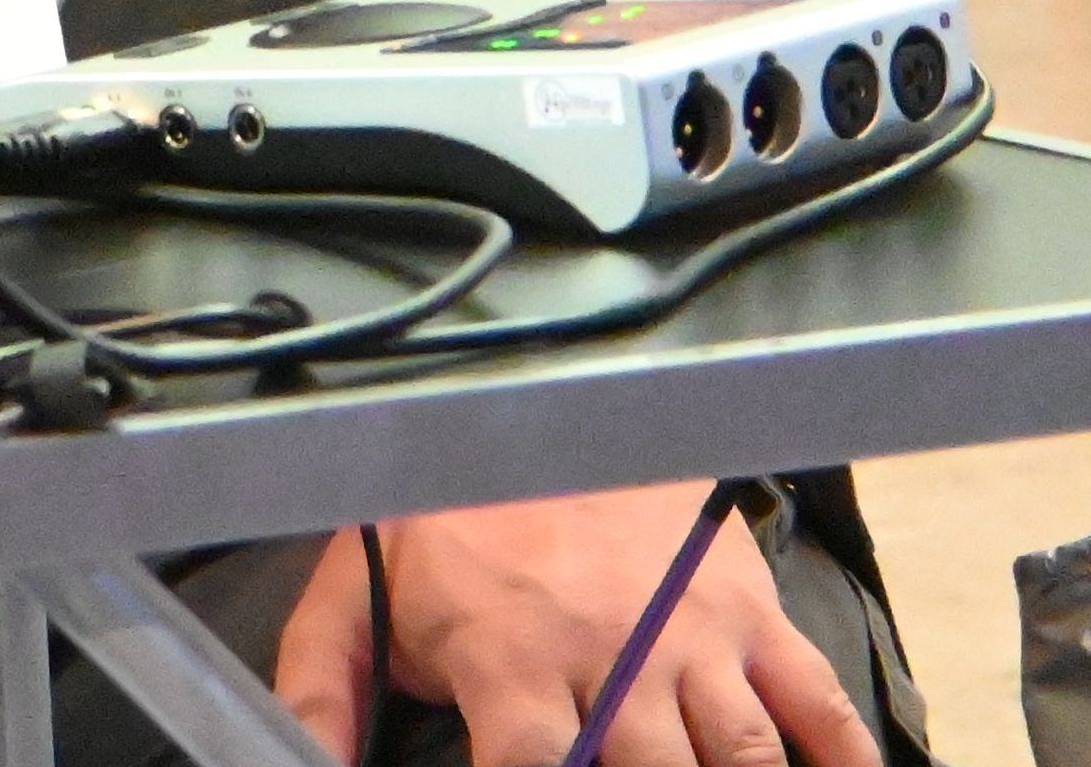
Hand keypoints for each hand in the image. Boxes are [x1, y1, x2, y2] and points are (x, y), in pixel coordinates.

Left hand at [274, 492, 873, 766]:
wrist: (542, 411)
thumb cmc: (446, 521)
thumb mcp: (359, 595)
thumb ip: (320, 686)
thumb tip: (297, 759)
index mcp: (508, 659)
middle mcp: (610, 656)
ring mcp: (692, 640)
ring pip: (738, 756)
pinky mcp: (751, 620)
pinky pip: (817, 706)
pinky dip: (845, 760)